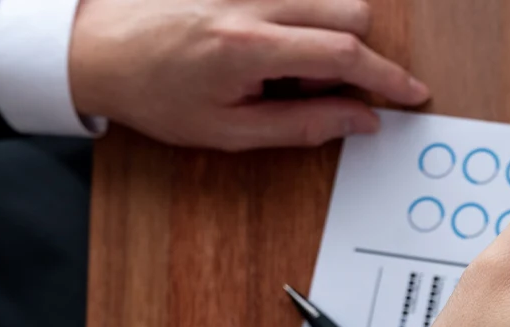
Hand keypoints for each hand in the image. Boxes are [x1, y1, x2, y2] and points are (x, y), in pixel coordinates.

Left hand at [68, 0, 430, 149]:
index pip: (344, 54)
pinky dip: (303, 19)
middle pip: (349, 12)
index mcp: (247, 48)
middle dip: (355, 54)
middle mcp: (251, 2)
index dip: (388, 77)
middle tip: (316, 87)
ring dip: (328, 34)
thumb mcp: (231, 131)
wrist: (98, 50)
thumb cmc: (156, 94)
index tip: (411, 93)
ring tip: (284, 66)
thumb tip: (362, 120)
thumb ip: (305, 126)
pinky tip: (271, 45)